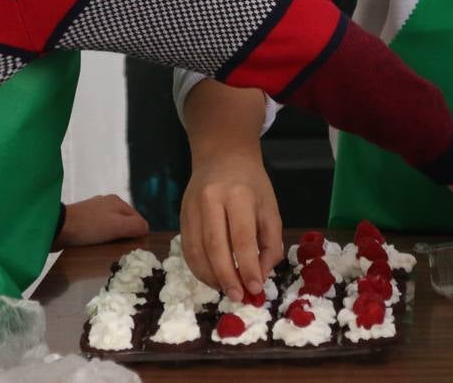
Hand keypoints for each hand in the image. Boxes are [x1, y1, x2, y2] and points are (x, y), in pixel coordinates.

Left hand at [54, 194, 148, 248]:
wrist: (57, 227)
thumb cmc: (90, 227)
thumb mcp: (117, 226)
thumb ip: (135, 226)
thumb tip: (146, 229)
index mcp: (117, 201)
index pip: (138, 218)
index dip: (138, 233)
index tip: (133, 247)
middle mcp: (106, 203)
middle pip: (124, 222)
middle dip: (125, 235)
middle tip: (121, 250)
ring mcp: (93, 211)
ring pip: (111, 227)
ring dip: (111, 238)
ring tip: (108, 250)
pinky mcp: (82, 221)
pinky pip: (98, 230)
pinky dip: (100, 238)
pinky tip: (95, 245)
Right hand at [180, 149, 282, 302]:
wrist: (222, 156)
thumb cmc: (252, 184)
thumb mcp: (270, 208)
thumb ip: (270, 243)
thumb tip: (259, 276)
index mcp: (238, 195)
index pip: (241, 238)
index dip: (247, 267)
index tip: (255, 289)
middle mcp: (211, 200)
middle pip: (215, 247)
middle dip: (226, 277)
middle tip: (237, 297)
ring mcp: (192, 207)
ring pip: (196, 251)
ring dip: (211, 277)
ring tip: (226, 290)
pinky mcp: (181, 215)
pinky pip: (187, 249)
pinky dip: (199, 269)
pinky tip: (212, 278)